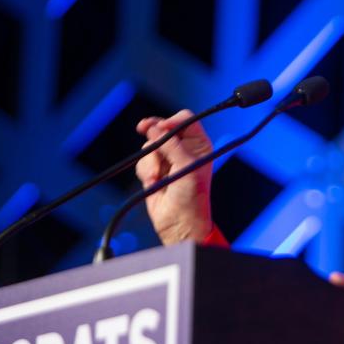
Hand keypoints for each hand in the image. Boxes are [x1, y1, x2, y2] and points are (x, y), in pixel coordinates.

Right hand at [135, 110, 213, 244]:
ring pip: (150, 144)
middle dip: (154, 134)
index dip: (171, 121)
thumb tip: (155, 128)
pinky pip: (143, 160)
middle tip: (143, 128)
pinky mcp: (155, 169)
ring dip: (151, 160)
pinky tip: (153, 183)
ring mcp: (168, 159)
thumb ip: (170, 145)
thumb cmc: (192, 197)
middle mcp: (184, 148)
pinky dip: (146, 171)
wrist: (179, 223)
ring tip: (158, 176)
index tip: (161, 128)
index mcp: (199, 144)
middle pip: (163, 128)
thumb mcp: (186, 167)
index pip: (185, 120)